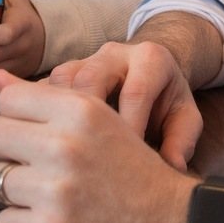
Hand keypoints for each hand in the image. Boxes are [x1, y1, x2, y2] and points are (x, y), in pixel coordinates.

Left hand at [0, 70, 193, 222]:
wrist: (171, 222)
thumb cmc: (135, 170)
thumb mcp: (100, 118)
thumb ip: (48, 97)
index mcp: (80, 110)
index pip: (8, 98)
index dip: (16, 117)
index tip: (31, 132)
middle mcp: (65, 145)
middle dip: (8, 151)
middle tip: (33, 165)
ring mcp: (56, 190)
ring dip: (15, 191)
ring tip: (45, 196)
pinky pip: (4, 222)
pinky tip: (50, 222)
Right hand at [48, 39, 201, 171]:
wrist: (150, 74)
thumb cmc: (167, 102)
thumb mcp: (185, 119)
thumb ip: (182, 140)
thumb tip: (172, 168)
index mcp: (150, 59)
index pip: (136, 91)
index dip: (130, 127)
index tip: (127, 164)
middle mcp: (114, 54)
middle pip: (91, 79)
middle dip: (85, 119)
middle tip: (86, 158)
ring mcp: (84, 60)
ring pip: (61, 81)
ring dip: (56, 116)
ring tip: (60, 154)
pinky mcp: (63, 73)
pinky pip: (42, 89)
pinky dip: (37, 114)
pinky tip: (38, 144)